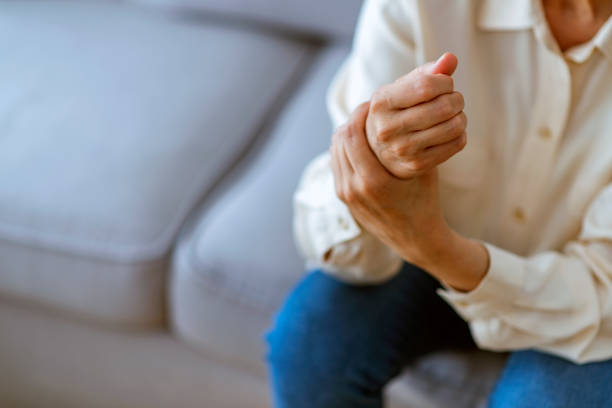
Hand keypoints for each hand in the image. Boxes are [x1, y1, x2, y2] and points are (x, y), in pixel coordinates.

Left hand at [330, 101, 488, 290]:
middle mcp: (353, 188)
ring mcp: (345, 194)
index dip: (359, 113)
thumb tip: (408, 106)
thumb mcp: (424, 170)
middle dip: (352, 119)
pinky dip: (345, 148)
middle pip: (339, 139)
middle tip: (367, 108)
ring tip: (363, 122)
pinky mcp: (343, 198)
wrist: (415, 238)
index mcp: (372, 182)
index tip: (372, 102)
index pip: (351, 134)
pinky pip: (337, 164)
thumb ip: (412, 141)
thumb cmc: (424, 201)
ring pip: (335, 150)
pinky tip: (359, 141)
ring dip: (347, 133)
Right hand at [365, 53, 466, 178]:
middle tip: (453, 100)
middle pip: (443, 107)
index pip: (426, 86)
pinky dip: (460, 134)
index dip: (444, 82)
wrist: (380, 150)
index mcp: (382, 103)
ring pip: (453, 126)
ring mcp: (403, 150)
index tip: (445, 84)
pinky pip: (456, 144)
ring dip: (461, 116)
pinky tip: (450, 131)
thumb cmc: (398, 110)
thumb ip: (428, 72)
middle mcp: (388, 128)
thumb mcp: (404, 88)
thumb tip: (450, 59)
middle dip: (457, 99)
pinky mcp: (418, 165)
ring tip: (453, 115)